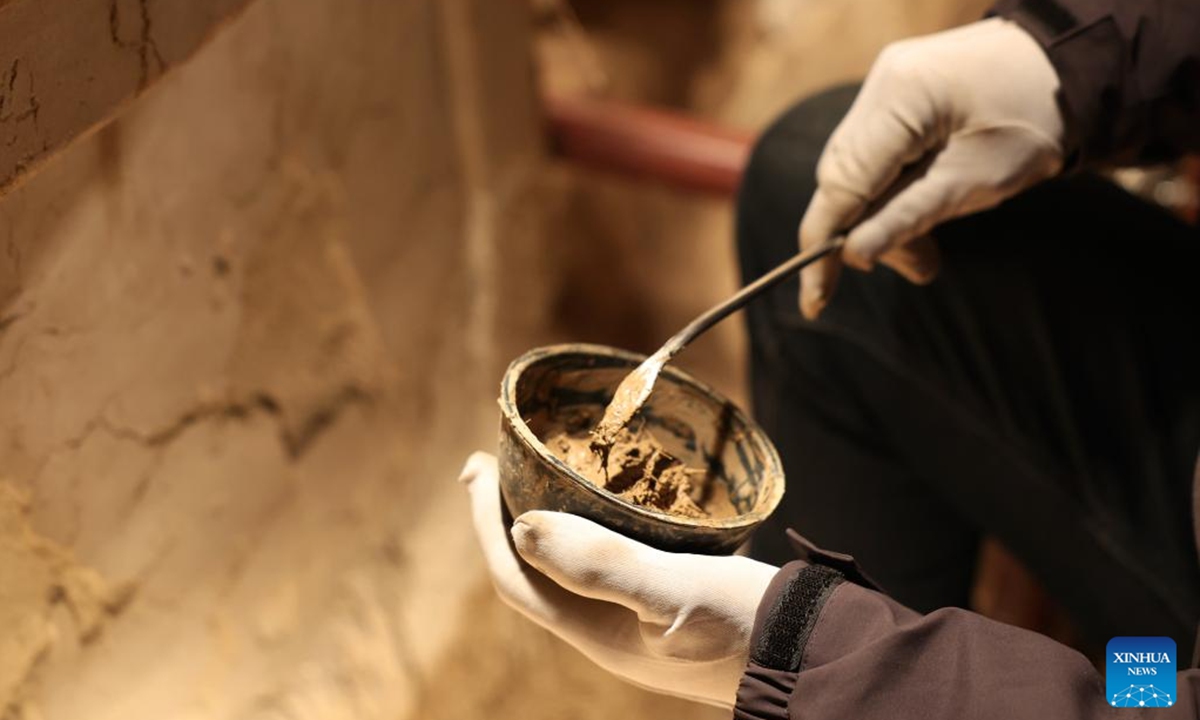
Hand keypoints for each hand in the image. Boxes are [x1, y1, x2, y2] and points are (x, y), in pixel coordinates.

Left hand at [460, 452, 777, 708]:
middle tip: (494, 464)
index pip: (514, 577)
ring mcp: (640, 623)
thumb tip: (523, 527)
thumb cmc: (751, 626)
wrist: (818, 657)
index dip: (485, 523)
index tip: (474, 467)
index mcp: (596, 634)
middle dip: (506, 519)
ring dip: (549, 522)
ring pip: (574, 568)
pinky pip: (614, 563)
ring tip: (541, 474)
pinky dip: (597, 527)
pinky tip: (615, 500)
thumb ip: (601, 565)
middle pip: (536, 573)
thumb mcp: (675, 593)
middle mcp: (608, 631)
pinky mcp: (673, 608)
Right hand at [799, 18, 1064, 317]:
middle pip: (843, 180)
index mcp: (898, 100)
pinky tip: (921, 215)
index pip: (840, 186)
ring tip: (928, 255)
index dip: (822, 247)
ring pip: (856, 172)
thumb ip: (908, 218)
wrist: (1070, 68)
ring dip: (883, 218)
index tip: (816, 301)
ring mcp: (885, 88)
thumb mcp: (975, 181)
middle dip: (867, 233)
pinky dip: (892, 193)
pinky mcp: (895, 97)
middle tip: (920, 267)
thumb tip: (853, 257)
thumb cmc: (1033, 122)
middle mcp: (881, 88)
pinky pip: (875, 156)